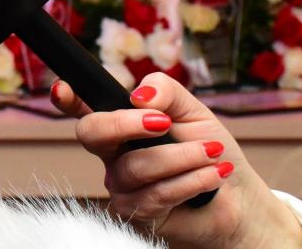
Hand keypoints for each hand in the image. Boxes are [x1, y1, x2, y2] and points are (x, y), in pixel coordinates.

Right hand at [52, 72, 301, 248]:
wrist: (239, 198)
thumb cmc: (210, 150)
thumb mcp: (193, 111)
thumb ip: (165, 91)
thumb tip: (140, 96)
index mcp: (120, 123)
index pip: (84, 106)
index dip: (66, 98)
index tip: (62, 89)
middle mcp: (112, 153)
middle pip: (91, 133)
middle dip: (125, 124)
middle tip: (163, 123)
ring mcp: (120, 183)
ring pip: (135, 166)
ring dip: (181, 156)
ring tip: (212, 154)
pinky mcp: (136, 212)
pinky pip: (155, 194)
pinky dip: (191, 180)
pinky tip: (213, 175)